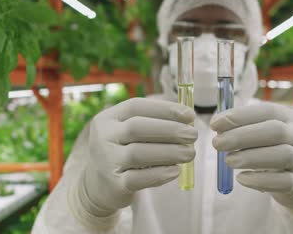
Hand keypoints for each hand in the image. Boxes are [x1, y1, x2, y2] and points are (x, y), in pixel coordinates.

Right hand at [69, 98, 196, 229]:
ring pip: (139, 153)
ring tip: (190, 153)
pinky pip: (139, 178)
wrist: (100, 185)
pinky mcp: (114, 185)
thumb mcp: (129, 132)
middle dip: (170, 130)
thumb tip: (187, 118)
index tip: (189, 115)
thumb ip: (153, 122)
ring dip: (170, 152)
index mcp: (108, 118)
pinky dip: (160, 174)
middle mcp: (103, 137)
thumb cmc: (124, 151)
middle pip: (137, 128)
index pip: (136, 106)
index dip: (165, 109)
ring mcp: (106, 161)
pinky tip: (175, 170)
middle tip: (193, 135)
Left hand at [210, 103, 292, 215]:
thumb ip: (244, 127)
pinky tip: (242, 178)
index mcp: (289, 118)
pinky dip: (260, 179)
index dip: (240, 116)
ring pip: (282, 154)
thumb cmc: (275, 151)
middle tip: (217, 143)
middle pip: (275, 130)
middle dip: (242, 136)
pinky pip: (283, 181)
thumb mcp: (264, 134)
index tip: (215, 124)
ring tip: (228, 160)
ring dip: (250, 157)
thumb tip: (217, 125)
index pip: (267, 111)